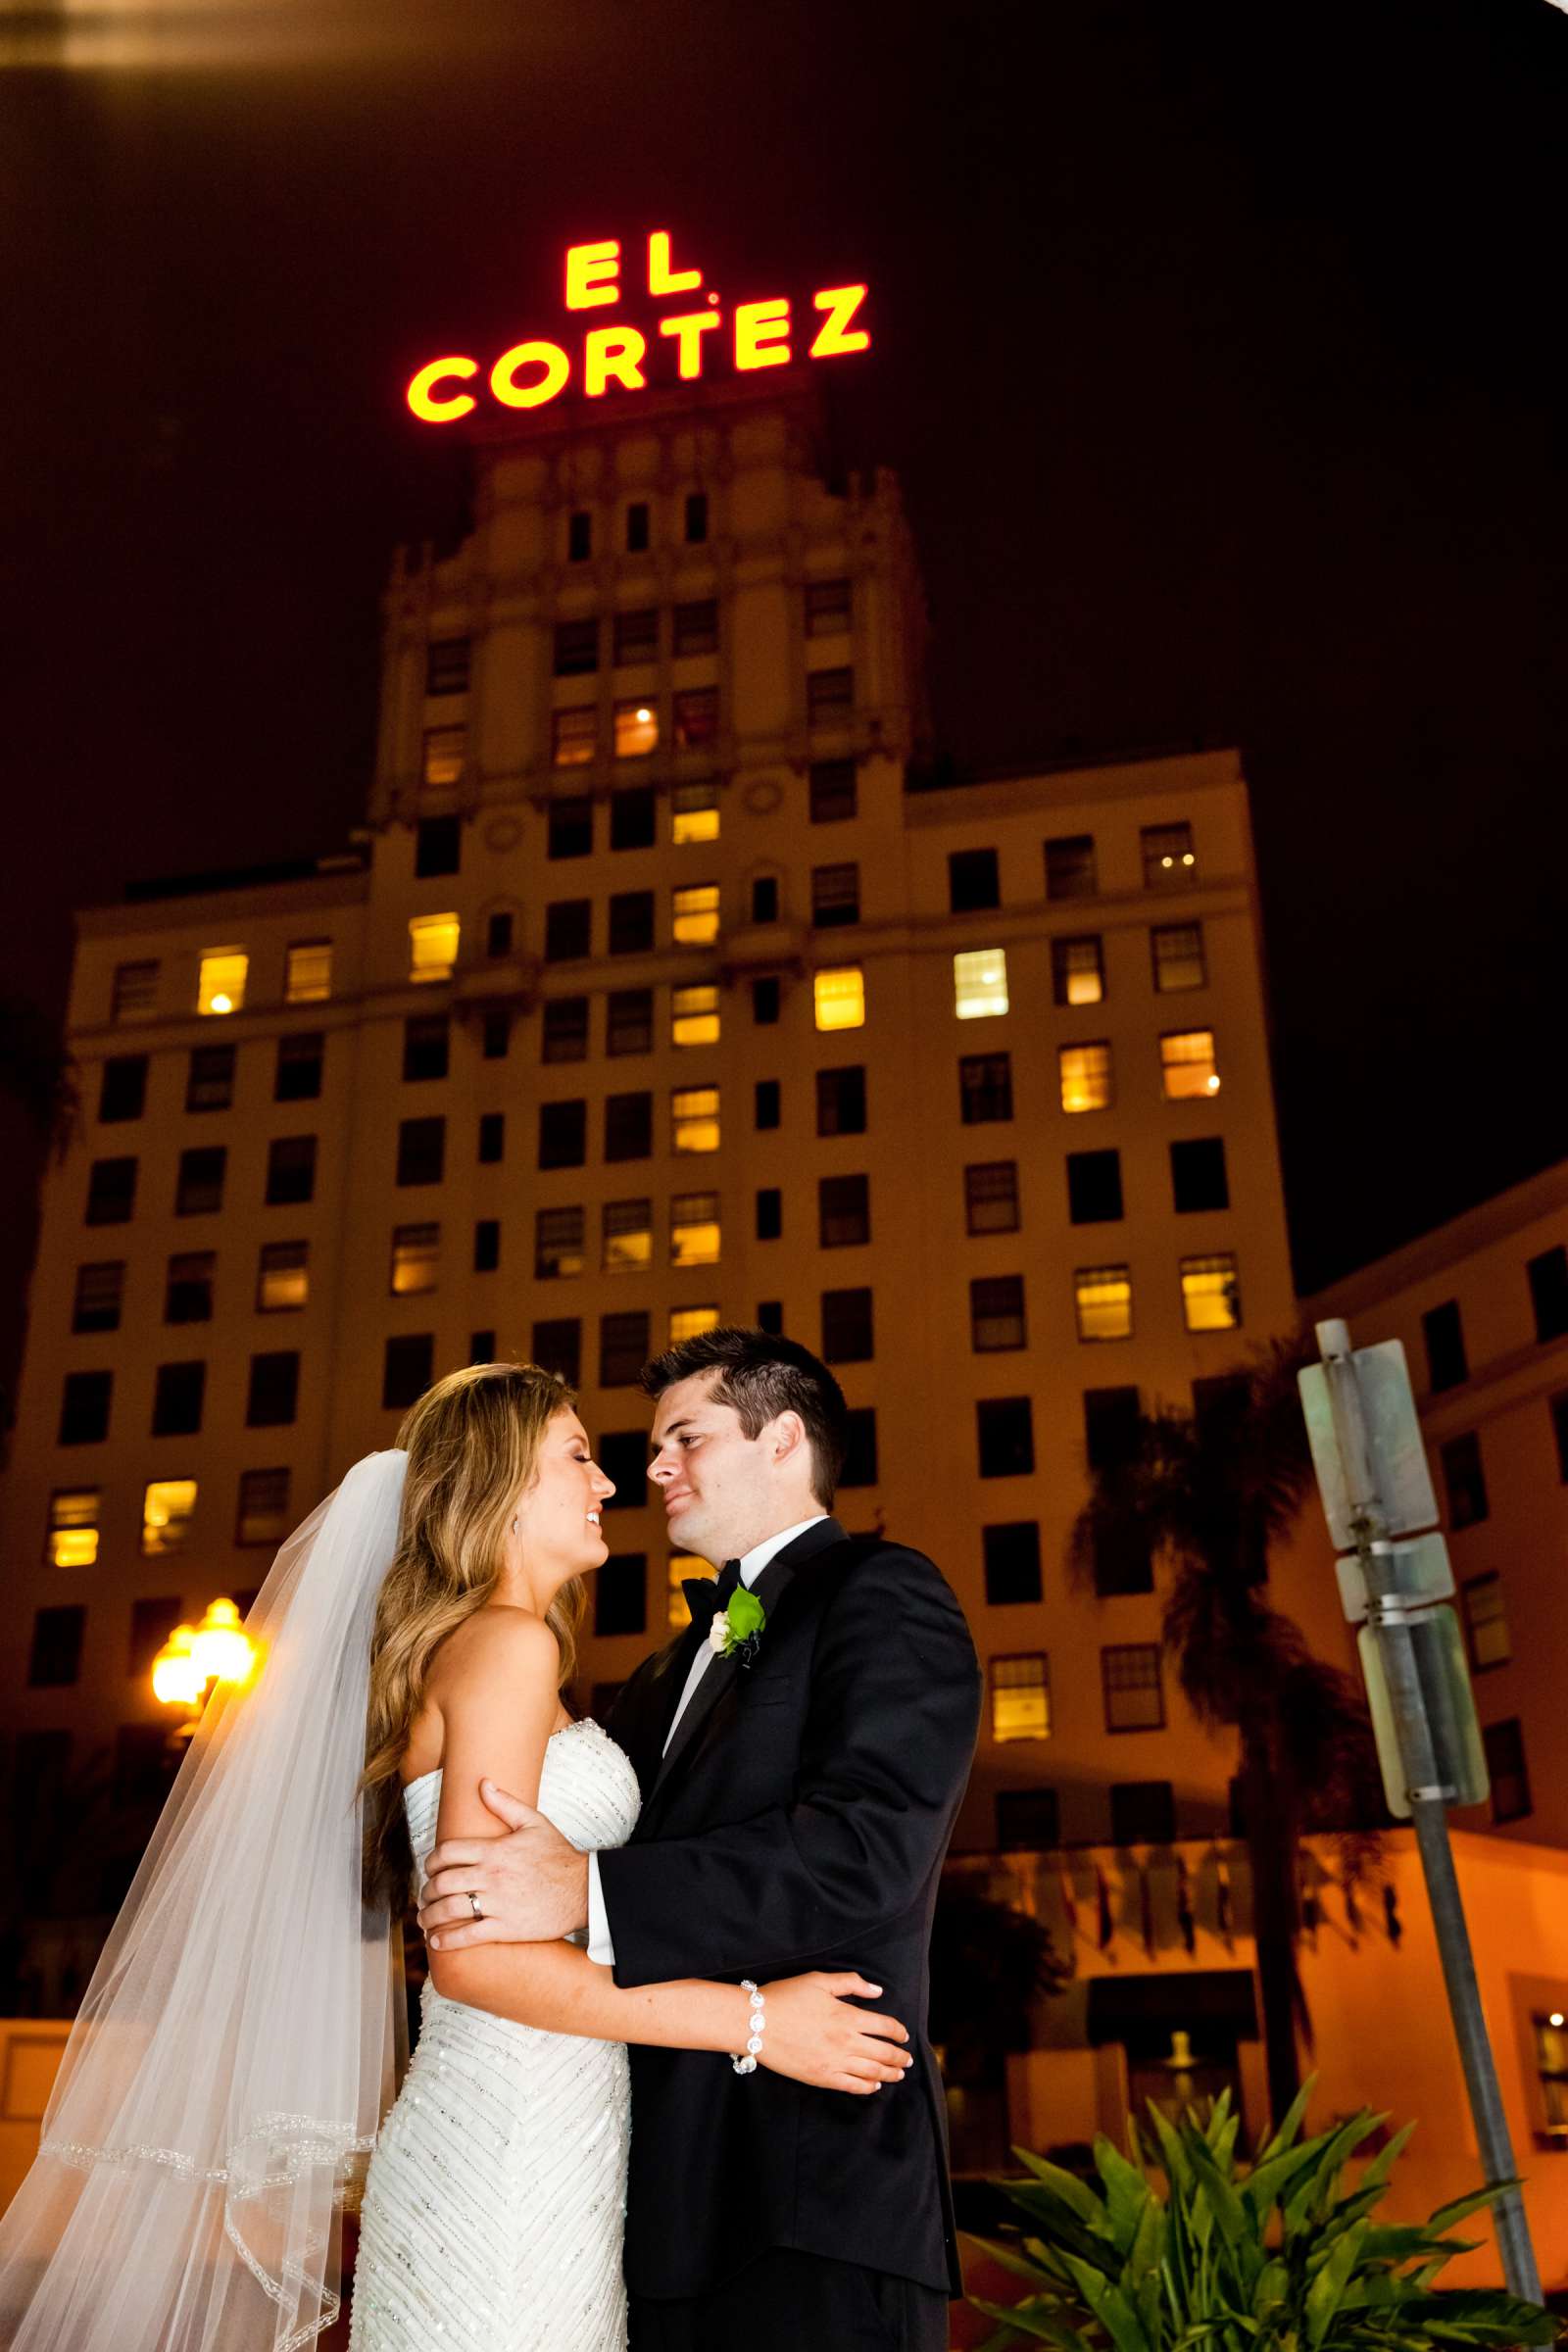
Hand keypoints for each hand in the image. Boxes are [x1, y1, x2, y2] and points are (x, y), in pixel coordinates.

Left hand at [419, 1780, 589, 1949]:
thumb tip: (483, 1784)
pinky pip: (468, 1935)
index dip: (431, 1861)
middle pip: (442, 1882)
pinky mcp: (505, 1927)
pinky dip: (447, 1939)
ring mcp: (497, 1903)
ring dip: (429, 1916)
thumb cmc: (559, 1855)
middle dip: (426, 1891)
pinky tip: (436, 1940)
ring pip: (449, 1910)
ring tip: (424, 1919)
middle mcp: (491, 1876)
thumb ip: (505, 1803)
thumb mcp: (534, 1822)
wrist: (584, 1889)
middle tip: (424, 1896)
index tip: (429, 1869)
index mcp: (494, 1850)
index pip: (447, 1852)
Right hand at [757, 1973, 913, 2096]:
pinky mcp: (821, 2078)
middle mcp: (846, 2042)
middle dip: (899, 2057)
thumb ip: (851, 1983)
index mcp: (847, 2016)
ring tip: (899, 2074)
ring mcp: (834, 2063)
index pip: (885, 2026)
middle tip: (908, 2059)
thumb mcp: (819, 1980)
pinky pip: (852, 2086)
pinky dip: (867, 2087)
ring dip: (890, 2073)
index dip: (898, 2031)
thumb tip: (877, 1991)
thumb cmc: (786, 1997)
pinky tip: (875, 2085)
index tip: (904, 2035)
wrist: (756, 2023)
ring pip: (872, 2072)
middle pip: (883, 2053)